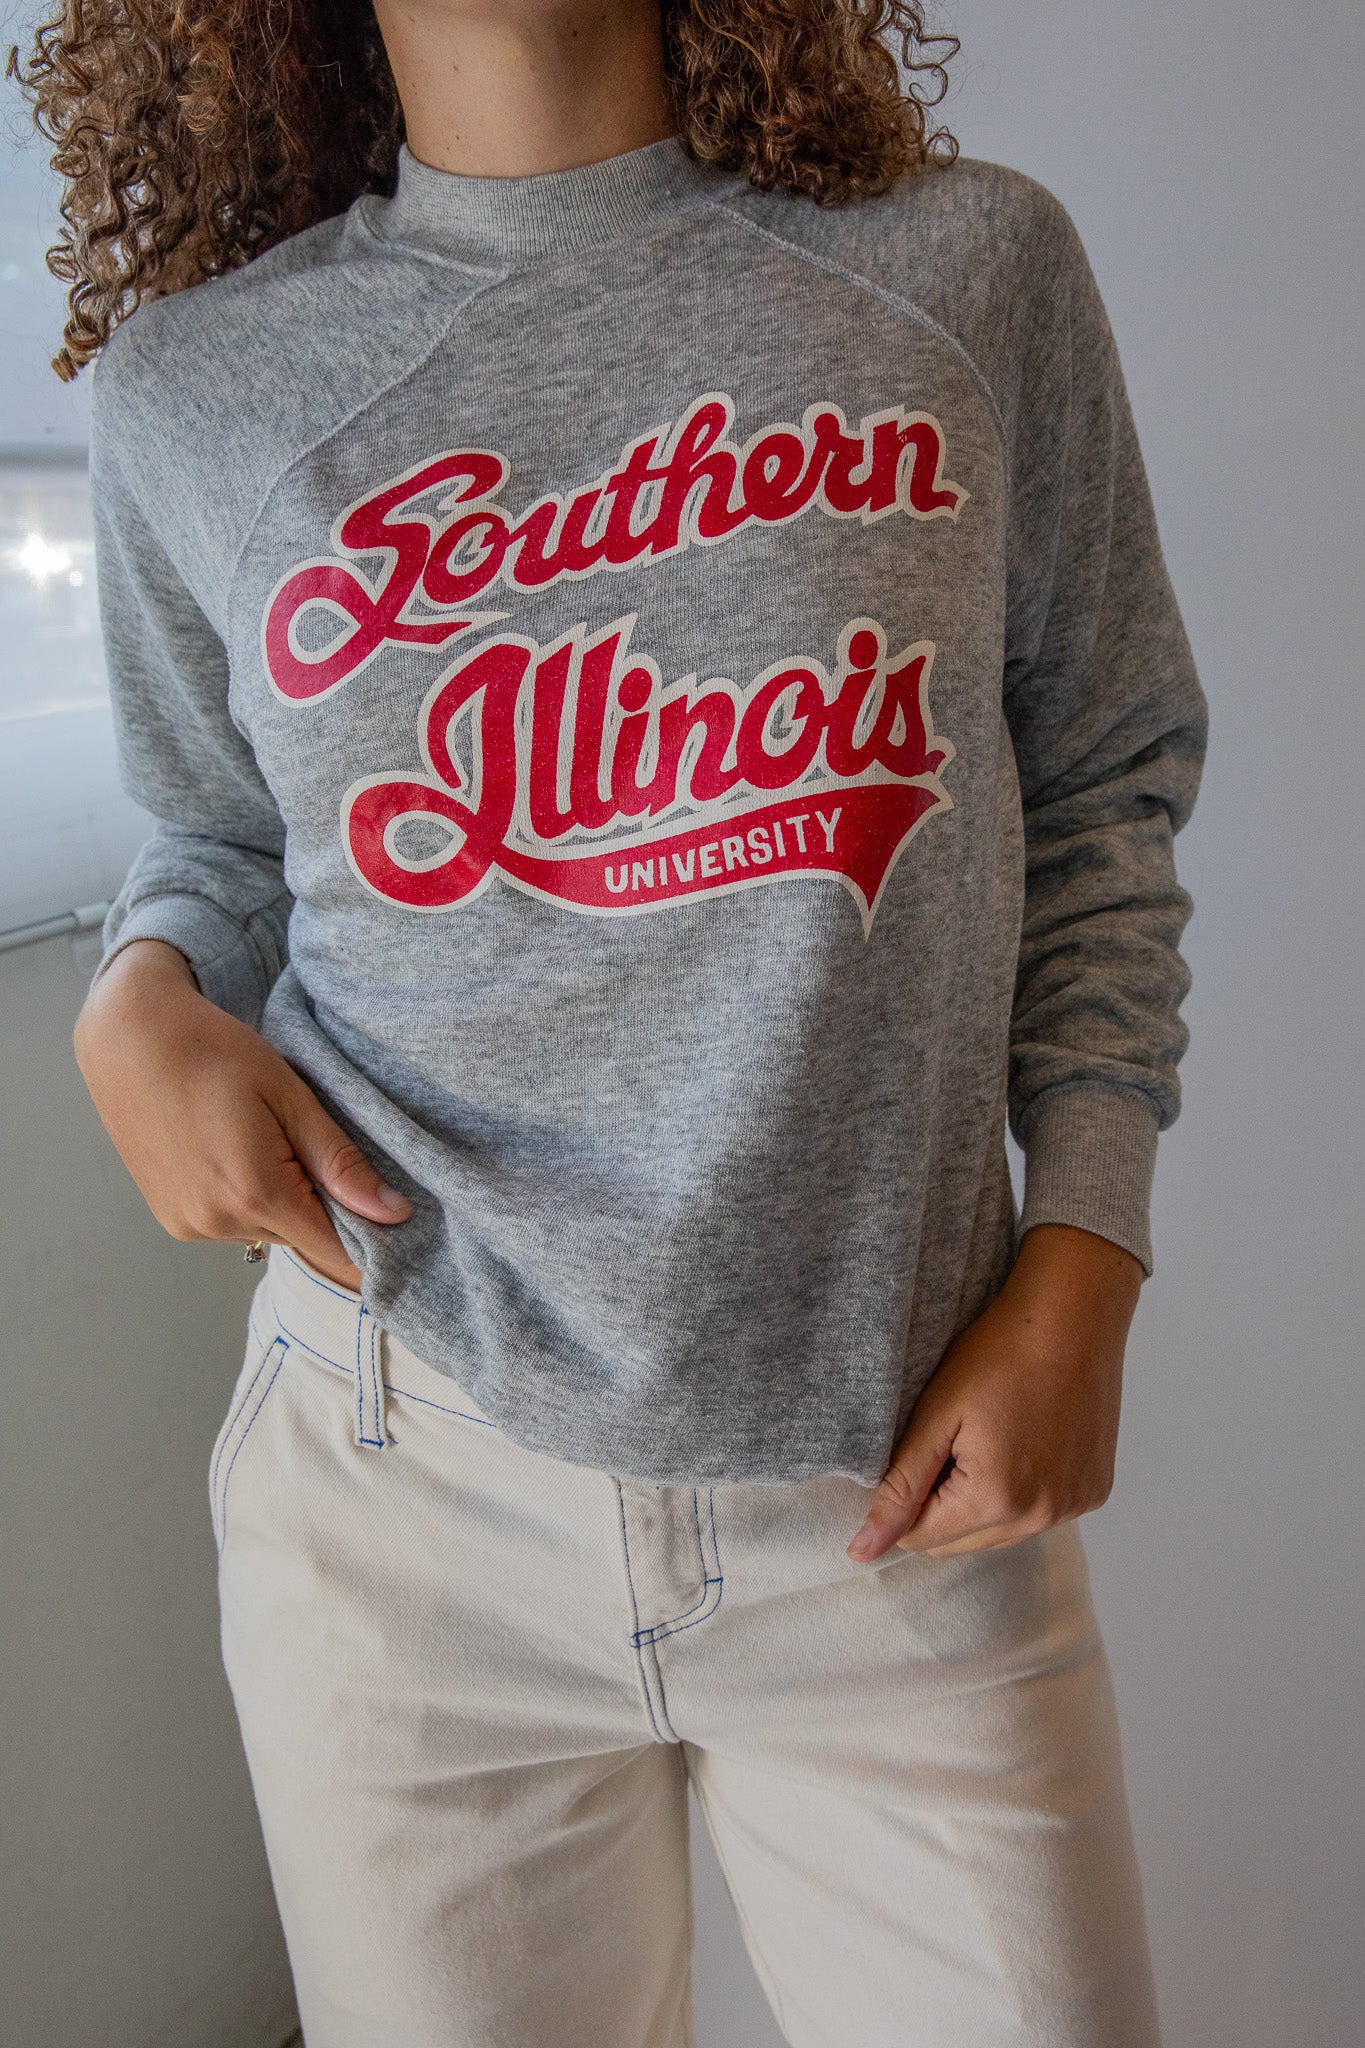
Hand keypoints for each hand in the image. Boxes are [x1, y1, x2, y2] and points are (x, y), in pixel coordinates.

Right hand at [73, 939, 411, 1289]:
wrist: (131, 1038)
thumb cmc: (212, 1051)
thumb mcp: (290, 1096)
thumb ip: (341, 1162)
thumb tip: (394, 1214)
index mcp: (255, 1193)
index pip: (334, 1249)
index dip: (367, 1234)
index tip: (382, 1207)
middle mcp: (218, 1223)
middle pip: (301, 1237)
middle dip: (321, 1203)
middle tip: (308, 1141)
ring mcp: (190, 1225)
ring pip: (268, 1231)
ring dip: (282, 1200)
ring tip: (263, 1138)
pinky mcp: (173, 1219)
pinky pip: (233, 1224)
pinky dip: (248, 1199)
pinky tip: (235, 1150)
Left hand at [846, 1224, 1143, 1561]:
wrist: (1072, 1317)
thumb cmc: (998, 1354)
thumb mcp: (936, 1415)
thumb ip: (899, 1488)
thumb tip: (862, 1551)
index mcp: (996, 1500)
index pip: (921, 1539)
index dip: (905, 1500)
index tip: (917, 1452)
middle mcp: (1041, 1517)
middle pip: (960, 1544)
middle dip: (941, 1506)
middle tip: (951, 1441)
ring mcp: (1073, 1507)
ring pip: (1000, 1534)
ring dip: (981, 1504)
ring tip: (987, 1439)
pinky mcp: (1093, 1492)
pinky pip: (1039, 1514)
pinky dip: (1022, 1493)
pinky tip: (1022, 1443)